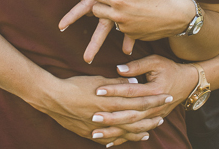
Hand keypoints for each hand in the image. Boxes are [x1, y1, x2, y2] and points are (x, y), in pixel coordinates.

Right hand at [32, 74, 170, 145]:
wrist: (52, 98)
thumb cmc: (75, 85)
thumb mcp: (98, 80)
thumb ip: (117, 83)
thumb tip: (134, 83)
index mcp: (111, 99)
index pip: (139, 100)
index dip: (154, 99)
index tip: (166, 96)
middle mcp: (107, 115)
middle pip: (135, 119)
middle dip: (151, 117)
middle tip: (163, 117)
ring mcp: (99, 127)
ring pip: (124, 132)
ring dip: (138, 132)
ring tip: (149, 132)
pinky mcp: (90, 134)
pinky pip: (108, 139)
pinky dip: (119, 140)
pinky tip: (126, 140)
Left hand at [89, 0, 194, 40]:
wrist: (179, 17)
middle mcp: (119, 16)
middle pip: (95, 10)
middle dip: (99, 3)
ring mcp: (125, 28)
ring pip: (107, 20)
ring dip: (110, 13)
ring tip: (122, 4)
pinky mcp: (131, 35)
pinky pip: (120, 28)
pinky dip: (123, 22)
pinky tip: (133, 13)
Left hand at [89, 56, 199, 139]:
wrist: (188, 83)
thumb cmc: (169, 69)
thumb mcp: (155, 61)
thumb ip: (137, 66)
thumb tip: (119, 69)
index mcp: (154, 90)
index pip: (130, 91)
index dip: (114, 90)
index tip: (98, 91)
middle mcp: (154, 106)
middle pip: (130, 113)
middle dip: (111, 116)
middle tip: (93, 116)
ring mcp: (154, 116)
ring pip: (132, 127)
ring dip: (114, 131)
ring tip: (95, 132)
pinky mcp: (153, 121)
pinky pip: (136, 133)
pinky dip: (123, 139)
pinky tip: (108, 143)